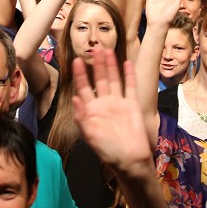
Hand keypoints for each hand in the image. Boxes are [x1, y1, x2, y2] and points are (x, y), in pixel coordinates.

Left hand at [71, 51, 152, 172]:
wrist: (130, 159)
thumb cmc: (108, 150)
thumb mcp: (90, 134)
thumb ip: (82, 117)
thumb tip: (74, 98)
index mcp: (92, 110)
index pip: (84, 88)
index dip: (80, 75)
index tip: (77, 60)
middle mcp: (104, 104)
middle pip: (99, 80)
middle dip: (96, 65)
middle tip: (95, 48)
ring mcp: (118, 103)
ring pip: (113, 79)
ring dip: (110, 65)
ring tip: (108, 50)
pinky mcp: (132, 105)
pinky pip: (130, 86)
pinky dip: (128, 75)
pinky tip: (126, 63)